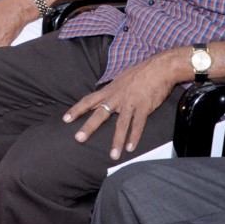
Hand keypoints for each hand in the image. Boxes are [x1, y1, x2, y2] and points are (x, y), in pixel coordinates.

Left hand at [63, 50, 182, 160]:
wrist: (159, 68)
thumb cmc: (140, 73)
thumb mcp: (120, 80)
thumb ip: (111, 91)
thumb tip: (104, 97)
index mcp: (109, 91)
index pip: (88, 100)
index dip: (77, 110)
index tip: (65, 119)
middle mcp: (117, 97)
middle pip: (100, 113)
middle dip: (89, 127)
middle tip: (78, 138)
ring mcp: (130, 103)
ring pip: (121, 124)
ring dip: (116, 140)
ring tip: (113, 156)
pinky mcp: (144, 107)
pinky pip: (138, 124)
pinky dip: (134, 137)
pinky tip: (130, 148)